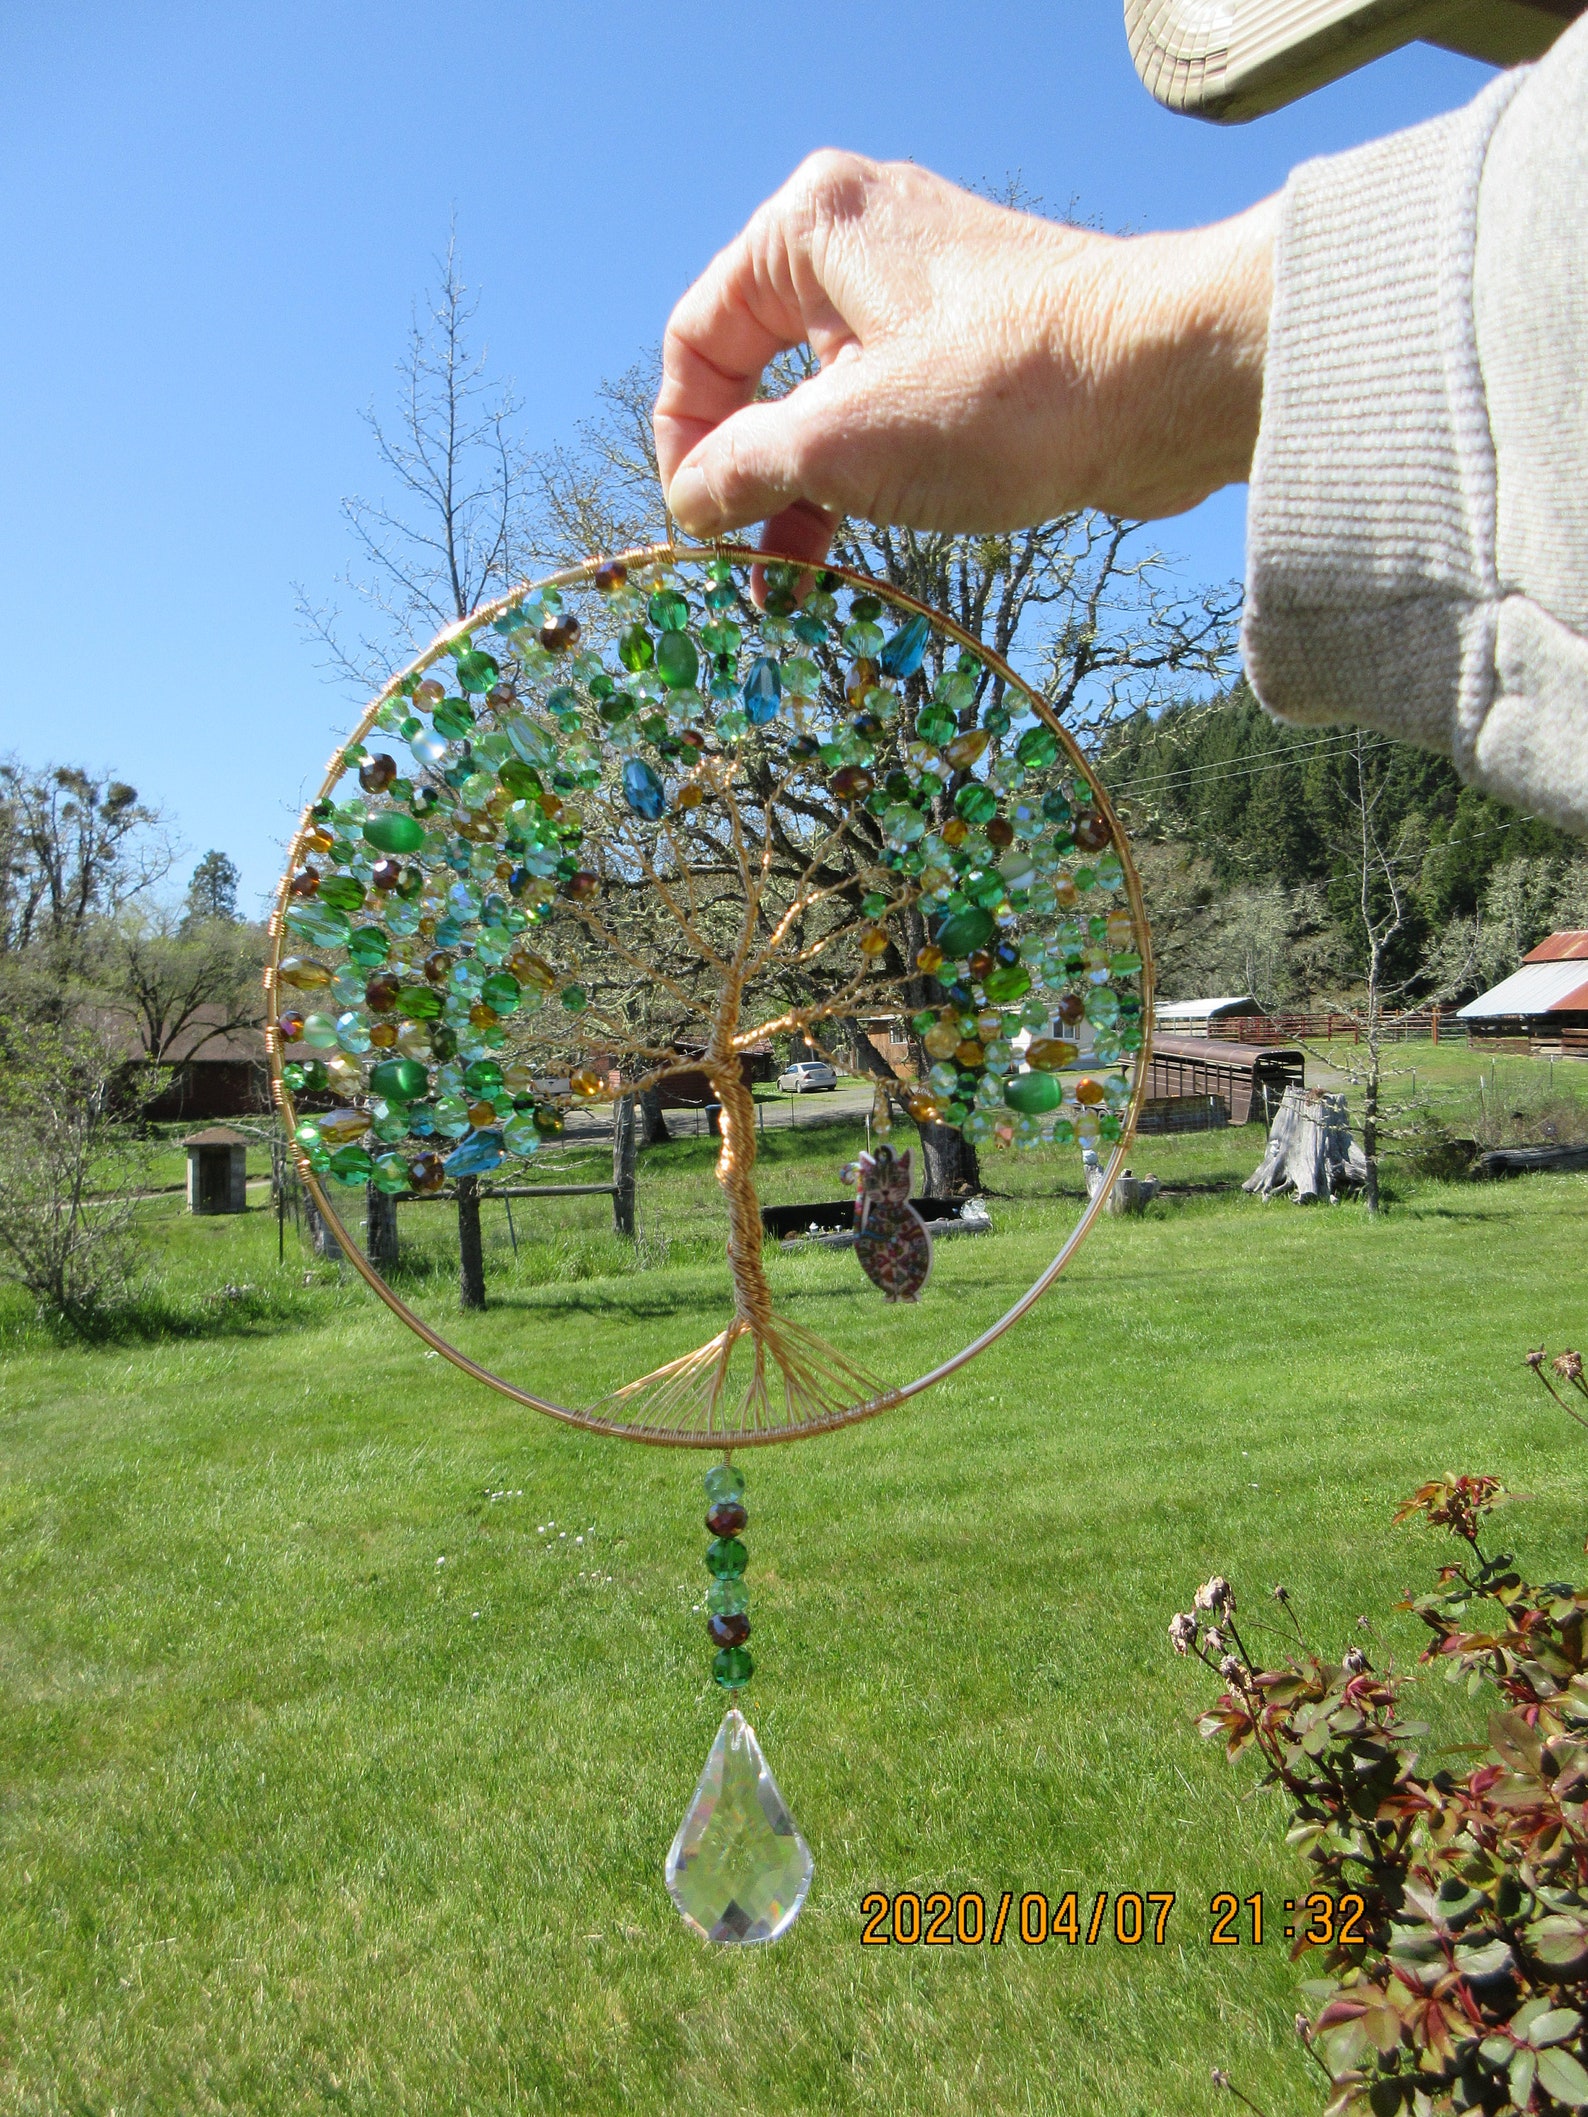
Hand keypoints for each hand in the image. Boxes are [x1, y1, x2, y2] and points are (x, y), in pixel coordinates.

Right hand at [654, 151, 1276, 565]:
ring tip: (791, 577)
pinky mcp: (975, 349)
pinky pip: (886, 415)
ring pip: (824, 401)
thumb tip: (691, 502)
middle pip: (757, 369)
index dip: (682, 438)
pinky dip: (859, 480)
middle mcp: (863, 244)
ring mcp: (924, 295)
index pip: (698, 337)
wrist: (1167, 385)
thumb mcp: (840, 440)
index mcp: (811, 230)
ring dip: (799, 489)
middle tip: (736, 556)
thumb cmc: (1003, 394)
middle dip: (742, 471)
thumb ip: (743, 467)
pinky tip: (850, 551)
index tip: (694, 522)